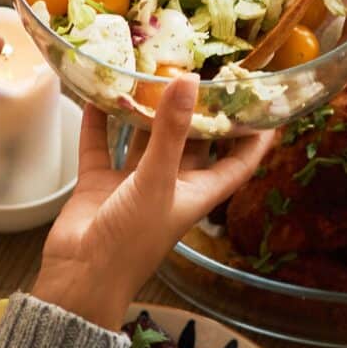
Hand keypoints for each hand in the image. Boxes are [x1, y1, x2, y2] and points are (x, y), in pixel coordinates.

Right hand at [32, 76, 272, 324]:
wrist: (80, 278)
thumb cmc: (130, 241)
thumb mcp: (157, 182)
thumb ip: (171, 131)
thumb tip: (188, 81)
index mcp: (197, 193)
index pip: (238, 162)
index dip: (255, 138)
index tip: (266, 105)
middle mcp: (169, 186)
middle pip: (190, 143)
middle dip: (195, 111)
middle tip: (199, 70)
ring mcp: (133, 185)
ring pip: (144, 140)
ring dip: (143, 112)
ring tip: (146, 73)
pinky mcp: (100, 185)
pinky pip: (101, 147)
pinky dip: (98, 124)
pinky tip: (96, 95)